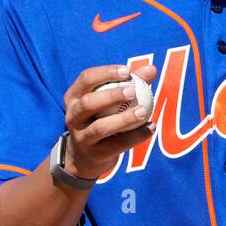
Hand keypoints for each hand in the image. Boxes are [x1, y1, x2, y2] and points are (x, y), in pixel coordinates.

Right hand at [62, 63, 158, 179]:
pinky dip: (136, 136)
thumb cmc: (100, 119)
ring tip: (144, 111)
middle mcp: (73, 116)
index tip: (127, 71)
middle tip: (133, 91)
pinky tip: (151, 128)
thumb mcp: (107, 101)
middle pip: (88, 103)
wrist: (85, 157)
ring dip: (124, 119)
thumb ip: (129, 84)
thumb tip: (152, 69)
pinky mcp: (94, 154)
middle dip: (111, 95)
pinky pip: (117, 145)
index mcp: (74, 97)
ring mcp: (81, 137)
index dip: (106, 73)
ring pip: (100, 127)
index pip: (86, 79)